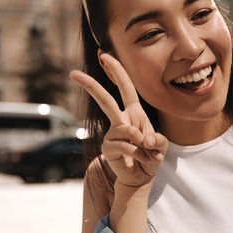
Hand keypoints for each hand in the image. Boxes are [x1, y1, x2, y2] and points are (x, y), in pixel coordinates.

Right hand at [70, 53, 167, 187]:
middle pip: (105, 100)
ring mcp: (112, 134)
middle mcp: (120, 120)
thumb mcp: (161, 146)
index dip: (116, 71)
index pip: (125, 87)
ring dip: (144, 145)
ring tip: (149, 154)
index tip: (105, 56)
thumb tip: (145, 139)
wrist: (142, 177)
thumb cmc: (151, 156)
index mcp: (134, 113)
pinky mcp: (108, 148)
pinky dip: (140, 155)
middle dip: (90, 85)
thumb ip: (157, 140)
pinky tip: (142, 160)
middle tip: (72, 73)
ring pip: (127, 129)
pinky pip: (127, 147)